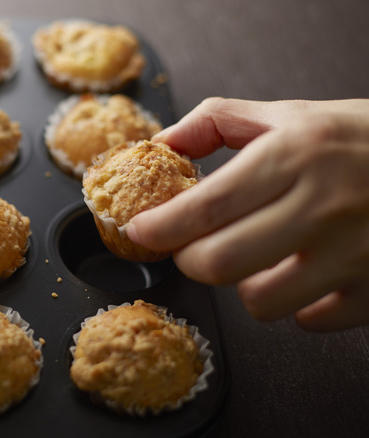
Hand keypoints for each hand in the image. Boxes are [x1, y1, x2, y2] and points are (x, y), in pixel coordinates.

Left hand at [125, 98, 368, 330]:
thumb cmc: (362, 138)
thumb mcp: (291, 114)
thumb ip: (217, 122)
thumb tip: (160, 144)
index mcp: (294, 156)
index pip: (204, 207)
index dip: (159, 227)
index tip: (139, 231)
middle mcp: (323, 206)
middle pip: (219, 264)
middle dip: (190, 260)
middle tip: (193, 247)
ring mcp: (353, 254)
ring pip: (259, 302)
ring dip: (243, 285)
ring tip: (256, 259)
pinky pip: (311, 320)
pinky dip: (297, 303)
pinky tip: (304, 274)